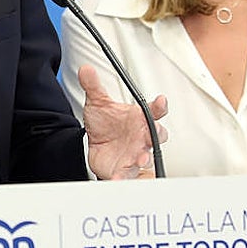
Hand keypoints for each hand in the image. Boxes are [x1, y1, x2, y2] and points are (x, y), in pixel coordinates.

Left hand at [79, 65, 167, 179]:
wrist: (95, 144)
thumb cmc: (106, 123)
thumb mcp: (98, 103)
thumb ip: (94, 86)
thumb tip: (85, 69)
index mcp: (139, 119)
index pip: (154, 110)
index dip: (159, 106)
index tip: (161, 100)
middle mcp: (142, 137)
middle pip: (156, 135)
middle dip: (156, 135)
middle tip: (152, 135)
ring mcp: (136, 153)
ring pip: (146, 157)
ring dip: (144, 159)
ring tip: (140, 160)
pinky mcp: (125, 168)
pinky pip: (128, 174)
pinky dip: (124, 177)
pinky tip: (117, 178)